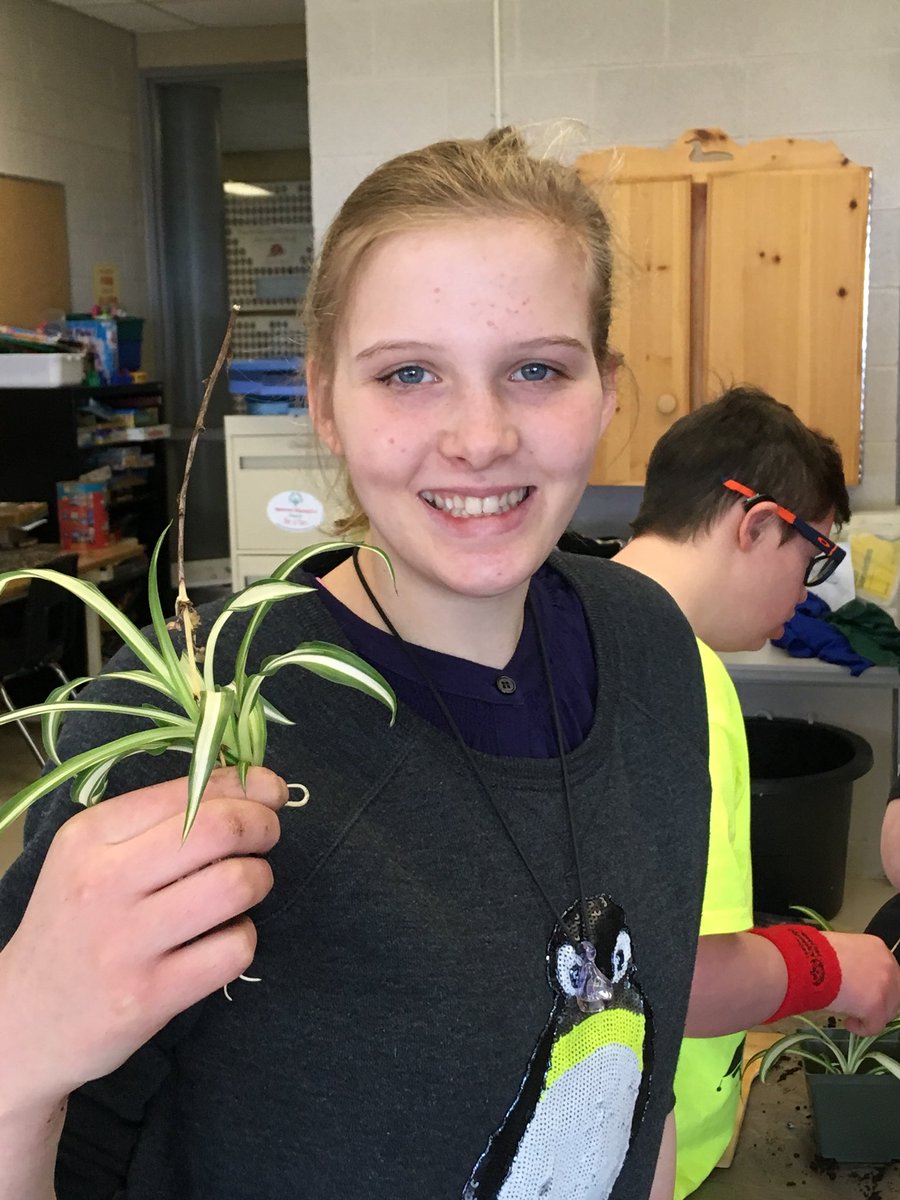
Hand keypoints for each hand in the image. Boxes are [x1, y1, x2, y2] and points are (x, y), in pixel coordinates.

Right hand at [0, 766, 286, 1109]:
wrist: (22, 1022)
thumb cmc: (74, 925)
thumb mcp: (92, 858)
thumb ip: (160, 820)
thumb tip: (250, 786)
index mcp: (92, 835)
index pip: (191, 790)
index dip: (247, 785)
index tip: (270, 791)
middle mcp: (105, 881)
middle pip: (221, 828)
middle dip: (264, 825)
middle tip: (267, 837)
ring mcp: (127, 942)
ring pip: (237, 885)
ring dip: (259, 880)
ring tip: (245, 889)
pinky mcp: (150, 996)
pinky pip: (235, 948)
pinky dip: (244, 938)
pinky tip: (222, 939)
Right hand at [825, 931, 899, 1034]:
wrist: (809, 962)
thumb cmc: (816, 951)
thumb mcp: (840, 948)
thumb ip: (852, 960)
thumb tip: (845, 973)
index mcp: (877, 948)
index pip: (885, 972)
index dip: (873, 984)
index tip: (857, 990)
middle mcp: (888, 966)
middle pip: (892, 992)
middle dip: (877, 1001)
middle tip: (857, 1005)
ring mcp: (885, 987)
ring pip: (886, 1010)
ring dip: (869, 1014)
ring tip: (848, 1014)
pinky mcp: (876, 1007)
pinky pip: (874, 1026)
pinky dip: (862, 1028)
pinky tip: (848, 1023)